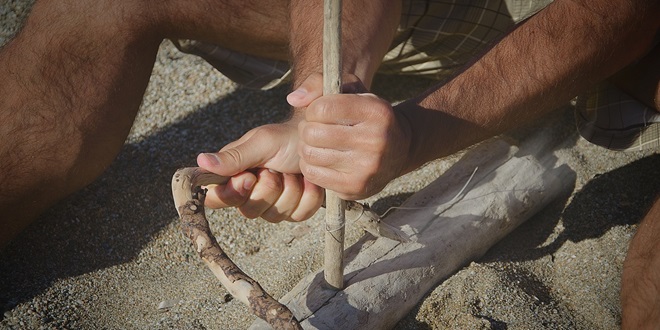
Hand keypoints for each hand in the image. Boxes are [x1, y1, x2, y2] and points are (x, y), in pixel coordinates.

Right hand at [197, 122, 323, 221]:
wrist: (319, 140)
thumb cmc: (286, 137)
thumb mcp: (261, 143)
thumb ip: (233, 157)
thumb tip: (200, 161)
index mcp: (233, 175)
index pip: (216, 199)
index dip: (232, 193)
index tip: (249, 177)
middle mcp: (249, 193)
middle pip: (248, 211)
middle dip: (268, 188)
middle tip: (276, 168)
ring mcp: (272, 205)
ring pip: (275, 216)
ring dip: (290, 189)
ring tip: (292, 171)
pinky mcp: (294, 210)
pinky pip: (298, 215)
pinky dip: (307, 196)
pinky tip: (307, 181)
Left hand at [296, 92, 411, 200]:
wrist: (399, 150)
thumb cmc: (366, 116)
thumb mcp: (351, 90)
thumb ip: (319, 84)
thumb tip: (293, 99)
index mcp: (375, 111)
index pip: (322, 108)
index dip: (313, 110)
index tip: (320, 112)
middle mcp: (375, 139)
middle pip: (313, 133)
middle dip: (307, 129)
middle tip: (314, 129)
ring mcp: (366, 167)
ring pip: (310, 155)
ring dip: (306, 147)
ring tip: (316, 143)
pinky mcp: (355, 187)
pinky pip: (313, 174)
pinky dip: (310, 166)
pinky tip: (320, 159)